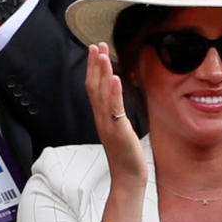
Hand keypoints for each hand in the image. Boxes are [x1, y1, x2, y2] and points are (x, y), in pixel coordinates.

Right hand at [85, 44, 146, 188]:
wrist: (127, 177)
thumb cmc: (126, 155)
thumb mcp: (120, 130)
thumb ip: (117, 115)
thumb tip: (118, 104)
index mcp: (102, 117)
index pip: (93, 88)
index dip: (93, 69)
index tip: (95, 51)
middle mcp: (101, 118)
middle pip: (93, 86)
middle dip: (94, 65)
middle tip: (95, 45)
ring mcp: (108, 124)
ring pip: (101, 94)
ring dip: (102, 72)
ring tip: (102, 54)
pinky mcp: (118, 130)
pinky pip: (114, 108)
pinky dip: (114, 92)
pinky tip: (115, 77)